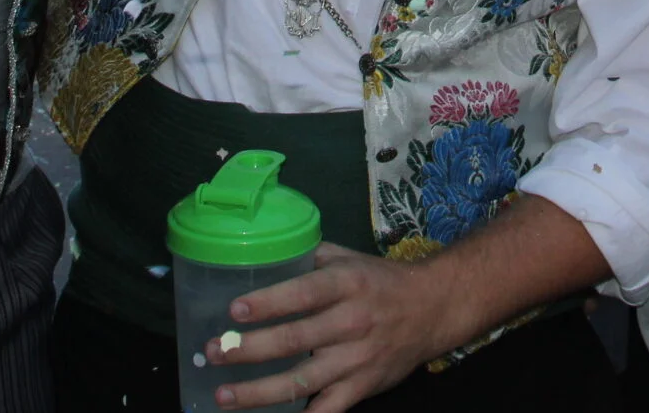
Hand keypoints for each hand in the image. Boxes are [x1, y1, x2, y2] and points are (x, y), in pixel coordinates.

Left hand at [207, 243, 459, 411]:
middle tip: (214, 352)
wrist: (433, 309)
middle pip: (295, 340)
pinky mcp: (362, 387)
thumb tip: (265, 252)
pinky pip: (328, 410)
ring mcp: (356, 360)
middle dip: (249, 349)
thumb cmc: (382, 282)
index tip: (234, 310)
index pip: (304, 293)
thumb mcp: (350, 258)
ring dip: (258, 391)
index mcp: (347, 284)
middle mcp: (351, 322)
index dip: (269, 303)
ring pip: (302, 381)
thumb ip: (310, 257)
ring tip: (223, 394)